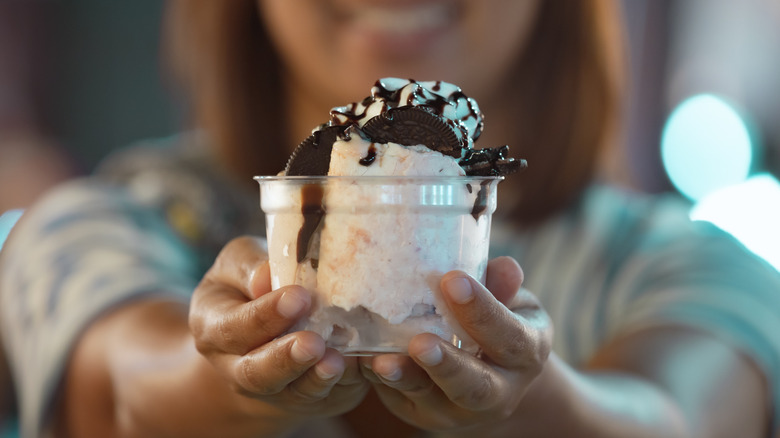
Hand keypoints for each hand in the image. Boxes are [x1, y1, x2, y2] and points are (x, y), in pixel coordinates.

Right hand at [189, 236, 368, 422]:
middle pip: (257, 373)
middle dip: (286, 359)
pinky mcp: (308, 399)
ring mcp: (273, 390)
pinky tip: (357, 366)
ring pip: (293, 392)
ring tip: (336, 362)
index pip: (234, 327)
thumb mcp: (238, 264)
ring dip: (315, 378)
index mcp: (214, 328)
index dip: (264, 315)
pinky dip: (343, 384)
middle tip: (313, 342)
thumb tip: (265, 276)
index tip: (298, 297)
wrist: (265, 327)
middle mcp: (236, 368)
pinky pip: (325, 396)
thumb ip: (249, 266)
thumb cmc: (250, 283)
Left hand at [360, 256, 551, 432]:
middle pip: (474, 386)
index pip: (509, 336)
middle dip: (447, 365)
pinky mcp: (423, 413)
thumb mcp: (511, 300)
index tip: (453, 280)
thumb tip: (505, 266)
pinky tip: (363, 359)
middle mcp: (499, 391)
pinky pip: (400, 399)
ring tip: (381, 361)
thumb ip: (502, 285)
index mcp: (525, 354)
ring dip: (406, 379)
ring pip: (432, 399)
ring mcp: (458, 408)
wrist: (490, 372)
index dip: (483, 310)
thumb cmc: (498, 321)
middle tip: (420, 343)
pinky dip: (381, 381)